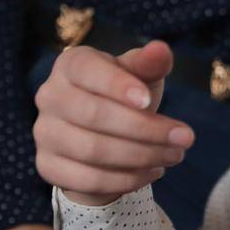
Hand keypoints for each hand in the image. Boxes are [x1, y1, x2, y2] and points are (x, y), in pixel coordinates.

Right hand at [33, 39, 195, 207]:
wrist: (101, 134)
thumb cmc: (124, 96)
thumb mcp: (140, 76)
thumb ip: (149, 63)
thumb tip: (161, 49)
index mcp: (70, 64)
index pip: (88, 71)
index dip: (117, 86)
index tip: (148, 100)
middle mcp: (49, 96)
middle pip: (94, 115)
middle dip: (145, 129)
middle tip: (185, 138)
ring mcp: (44, 133)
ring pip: (93, 151)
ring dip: (141, 156)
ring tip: (175, 155)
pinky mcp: (48, 166)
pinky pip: (88, 179)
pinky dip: (126, 179)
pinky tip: (153, 172)